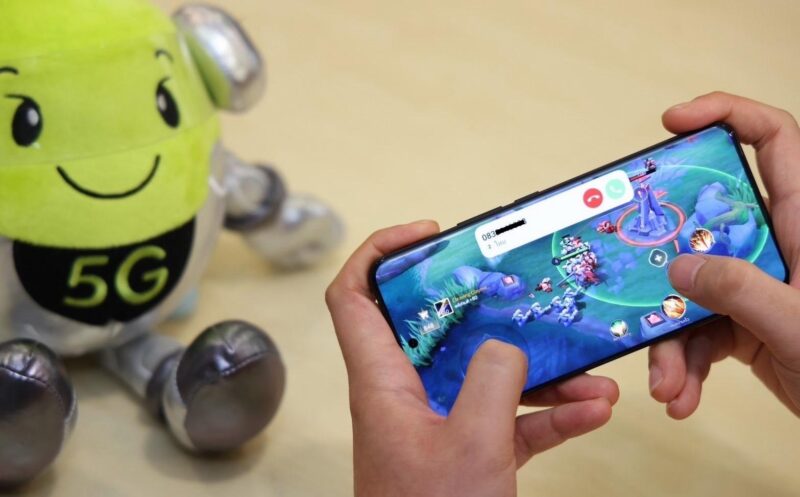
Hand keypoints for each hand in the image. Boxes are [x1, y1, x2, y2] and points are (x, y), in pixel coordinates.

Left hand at [326, 221, 618, 496]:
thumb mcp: (471, 444)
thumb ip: (492, 380)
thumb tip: (506, 347)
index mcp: (382, 382)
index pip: (354, 297)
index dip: (380, 254)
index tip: (427, 234)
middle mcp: (406, 394)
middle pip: (435, 326)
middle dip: (482, 305)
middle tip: (521, 290)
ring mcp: (439, 423)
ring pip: (484, 374)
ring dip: (537, 370)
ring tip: (588, 369)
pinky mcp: (468, 452)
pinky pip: (510, 419)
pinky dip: (549, 414)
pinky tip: (593, 411)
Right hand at [649, 91, 799, 418]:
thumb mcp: (797, 324)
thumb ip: (739, 290)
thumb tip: (678, 267)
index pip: (774, 141)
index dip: (726, 115)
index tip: (672, 123)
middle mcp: (774, 247)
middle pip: (704, 222)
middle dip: (664, 253)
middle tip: (632, 267)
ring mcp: (757, 285)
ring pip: (693, 288)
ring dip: (670, 338)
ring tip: (665, 381)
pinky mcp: (745, 323)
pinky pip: (699, 331)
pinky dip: (684, 364)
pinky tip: (680, 394)